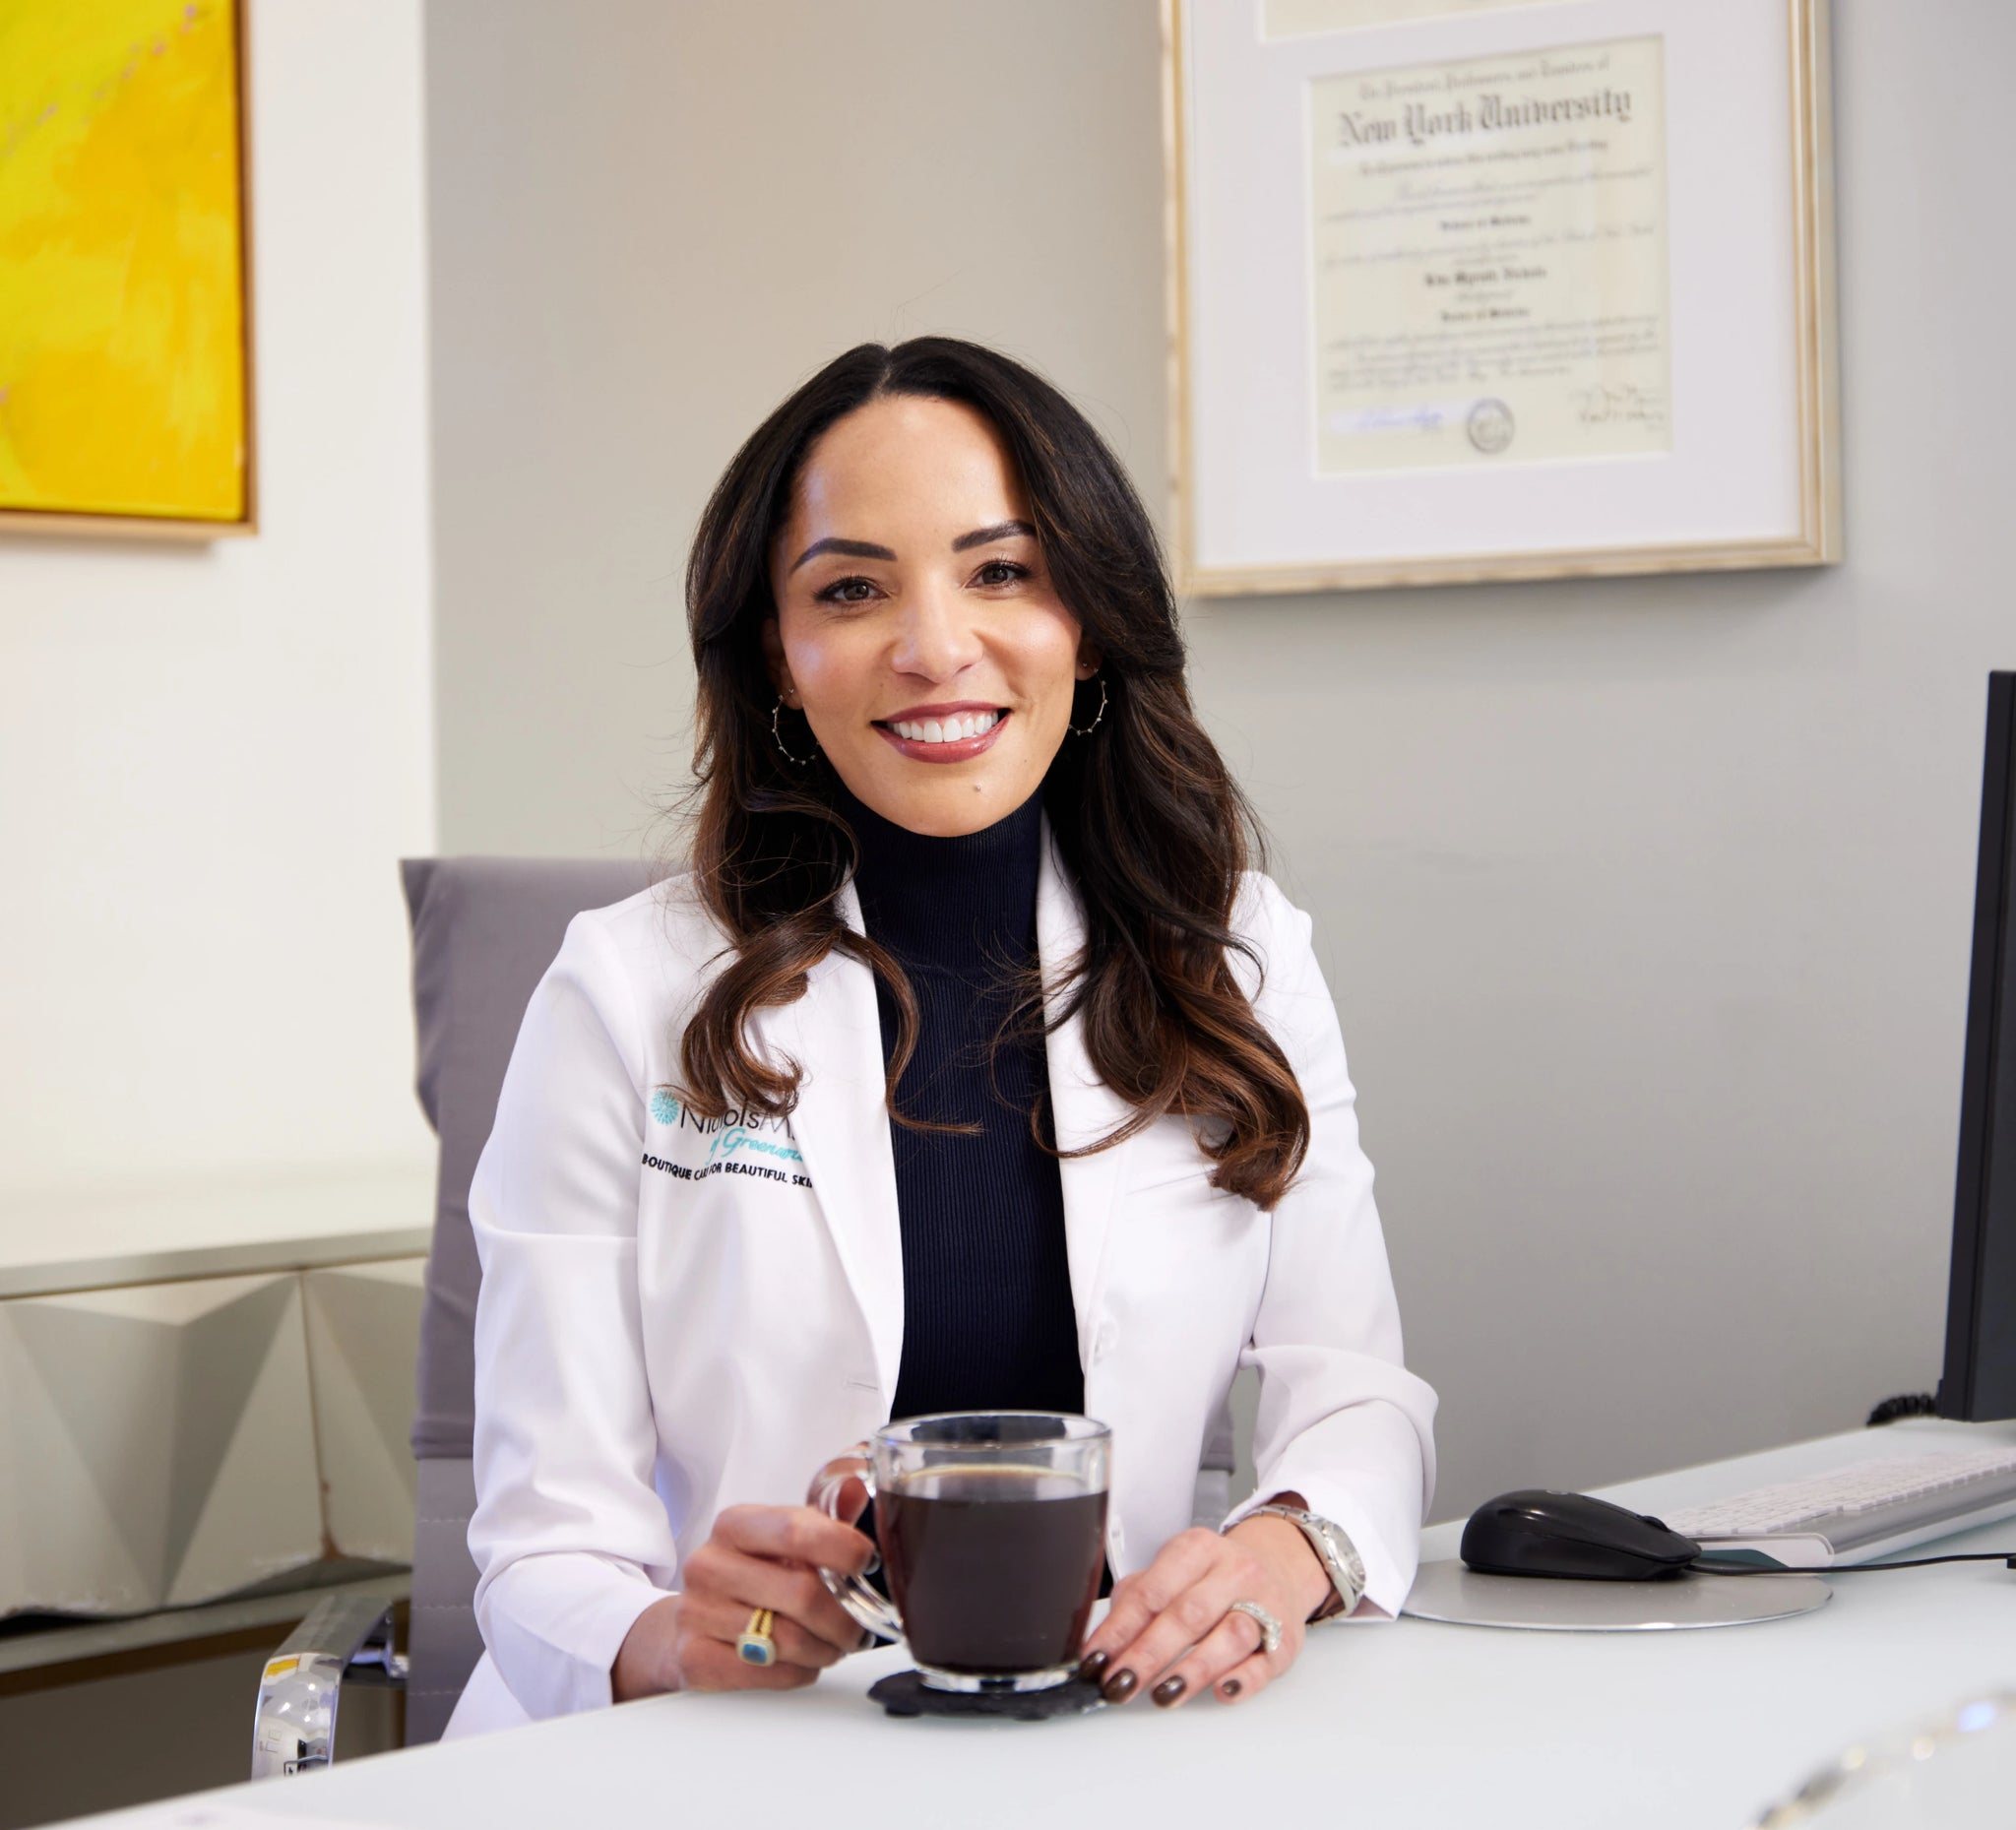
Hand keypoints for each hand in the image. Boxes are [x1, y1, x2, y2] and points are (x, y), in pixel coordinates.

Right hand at [611, 1503, 873, 1698]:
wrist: (691, 1617)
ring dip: (826, 1649)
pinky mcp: (694, 1658)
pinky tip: (804, 1662)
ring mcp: (696, 1612)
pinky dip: (799, 1672)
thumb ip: (823, 1515)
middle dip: (844, 1618)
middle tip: (858, 1627)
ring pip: (788, 1640)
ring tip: (833, 1645)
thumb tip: (855, 1489)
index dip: (842, 1548)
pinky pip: (768, 1673)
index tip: (866, 1561)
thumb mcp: (781, 1536)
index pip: (796, 1531)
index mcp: (734, 1525)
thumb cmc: (748, 1573)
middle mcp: (709, 1564)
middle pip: (801, 1595)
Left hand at [1075, 1511, 1332, 1709]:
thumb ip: (1138, 1600)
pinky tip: (1222, 1691)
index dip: (1119, 1629)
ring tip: (1163, 1694)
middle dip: (1148, 1654)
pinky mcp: (1285, 1638)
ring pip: (1231, 1635)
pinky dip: (1245, 1679)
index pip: (1151, 1591)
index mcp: (1197, 1549)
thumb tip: (1102, 1644)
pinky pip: (1267, 1660)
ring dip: (1194, 1669)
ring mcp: (1264, 1603)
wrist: (1280, 1568)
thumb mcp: (1174, 1571)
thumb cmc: (1214, 1578)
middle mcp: (1233, 1571)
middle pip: (1188, 1614)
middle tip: (1120, 1684)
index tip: (1095, 1661)